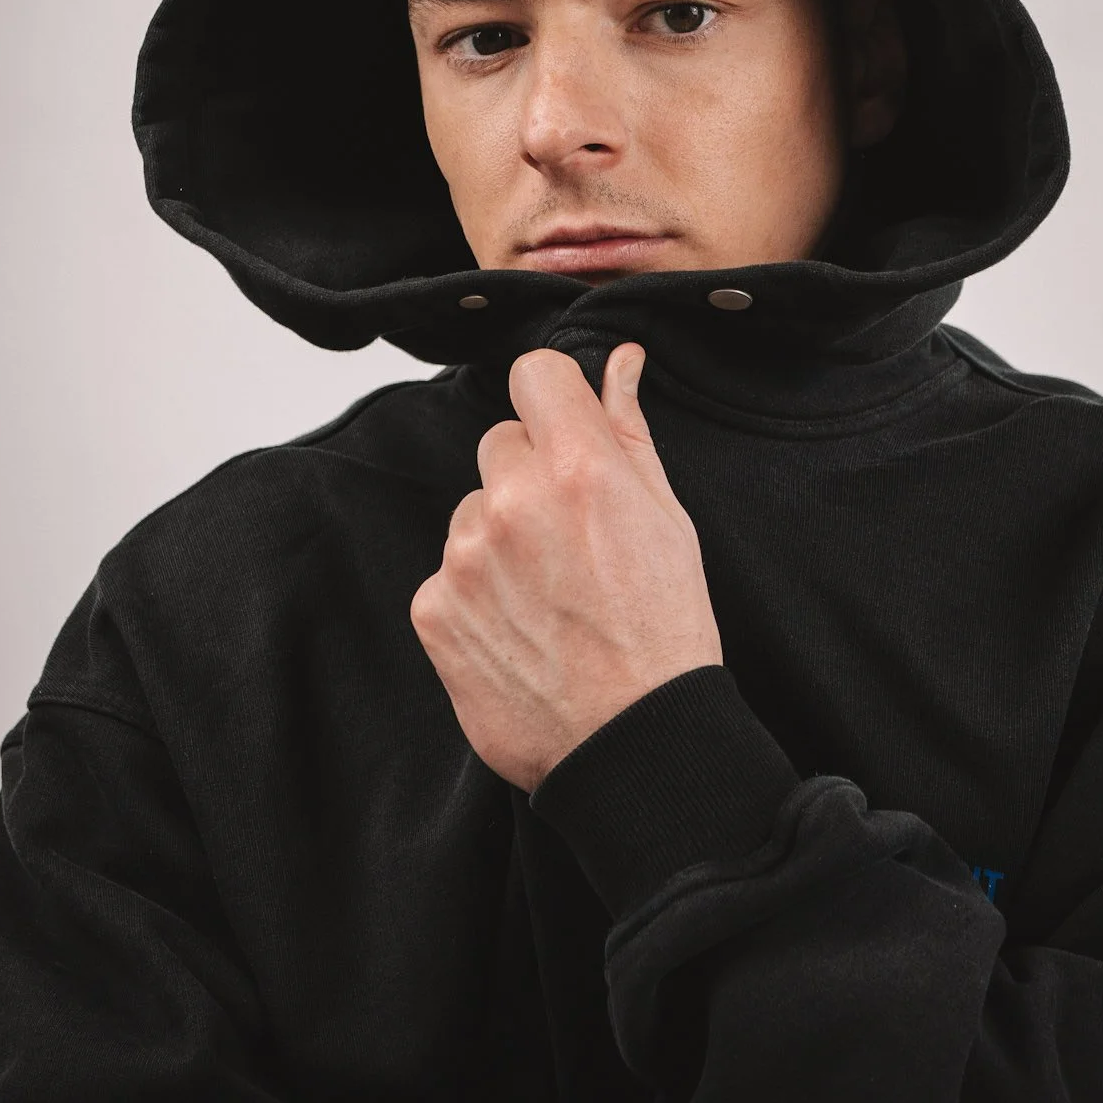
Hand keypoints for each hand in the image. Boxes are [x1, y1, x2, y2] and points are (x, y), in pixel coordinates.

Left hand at [410, 343, 722, 792]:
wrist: (631, 740)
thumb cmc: (663, 632)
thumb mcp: (668, 520)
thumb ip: (629, 430)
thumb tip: (621, 362)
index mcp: (579, 469)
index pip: (534, 375)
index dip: (554, 402)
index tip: (566, 432)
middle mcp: (513, 502)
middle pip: (500, 443)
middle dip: (530, 476)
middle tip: (572, 539)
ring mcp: (466, 556)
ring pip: (472, 510)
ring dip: (501, 538)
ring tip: (550, 596)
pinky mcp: (434, 607)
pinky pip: (448, 572)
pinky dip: (476, 595)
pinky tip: (522, 629)